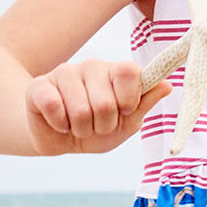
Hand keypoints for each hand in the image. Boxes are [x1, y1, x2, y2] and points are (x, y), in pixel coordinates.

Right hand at [25, 60, 170, 154]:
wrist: (59, 140)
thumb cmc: (97, 128)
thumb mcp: (127, 122)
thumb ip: (145, 103)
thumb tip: (167, 84)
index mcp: (116, 72)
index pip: (129, 71)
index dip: (128, 98)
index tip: (125, 110)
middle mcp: (91, 66)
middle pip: (106, 102)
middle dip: (103, 125)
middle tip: (97, 125)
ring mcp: (64, 73)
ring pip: (80, 110)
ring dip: (82, 129)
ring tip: (78, 125)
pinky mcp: (39, 85)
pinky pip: (54, 107)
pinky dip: (60, 125)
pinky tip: (59, 122)